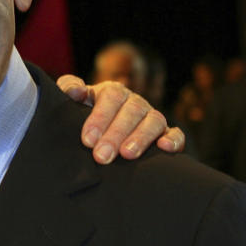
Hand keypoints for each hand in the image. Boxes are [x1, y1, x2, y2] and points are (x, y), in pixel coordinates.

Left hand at [56, 75, 184, 164]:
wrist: (98, 133)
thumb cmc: (82, 115)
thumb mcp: (72, 102)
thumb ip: (69, 89)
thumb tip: (75, 91)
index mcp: (113, 92)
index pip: (111, 98)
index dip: (100, 118)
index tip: (87, 140)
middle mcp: (135, 102)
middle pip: (132, 111)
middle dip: (116, 134)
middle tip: (101, 156)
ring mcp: (152, 117)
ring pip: (154, 121)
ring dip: (141, 138)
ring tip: (127, 155)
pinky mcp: (166, 134)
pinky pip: (176, 134)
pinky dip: (173, 140)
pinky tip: (164, 148)